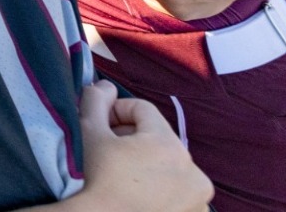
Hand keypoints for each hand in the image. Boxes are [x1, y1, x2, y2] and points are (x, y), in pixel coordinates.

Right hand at [72, 81, 211, 211]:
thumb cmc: (91, 181)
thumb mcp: (87, 134)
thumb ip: (96, 101)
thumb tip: (105, 86)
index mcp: (169, 146)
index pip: (143, 110)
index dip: (118, 113)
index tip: (101, 128)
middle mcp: (193, 172)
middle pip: (159, 140)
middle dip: (135, 141)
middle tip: (110, 156)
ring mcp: (198, 200)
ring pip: (170, 167)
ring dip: (149, 166)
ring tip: (124, 178)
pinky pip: (180, 193)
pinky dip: (163, 191)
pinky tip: (140, 197)